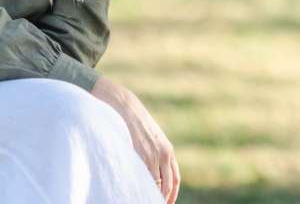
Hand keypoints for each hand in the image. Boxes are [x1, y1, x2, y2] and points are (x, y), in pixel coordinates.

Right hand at [92, 76, 180, 203]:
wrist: (124, 105)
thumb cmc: (134, 121)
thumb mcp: (150, 137)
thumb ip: (154, 153)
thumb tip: (151, 173)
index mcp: (168, 151)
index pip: (175, 180)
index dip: (171, 195)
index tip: (165, 203)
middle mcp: (164, 153)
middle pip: (168, 186)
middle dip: (162, 199)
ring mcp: (153, 154)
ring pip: (157, 184)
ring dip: (152, 195)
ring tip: (144, 200)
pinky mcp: (141, 153)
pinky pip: (144, 177)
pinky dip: (142, 188)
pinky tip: (136, 192)